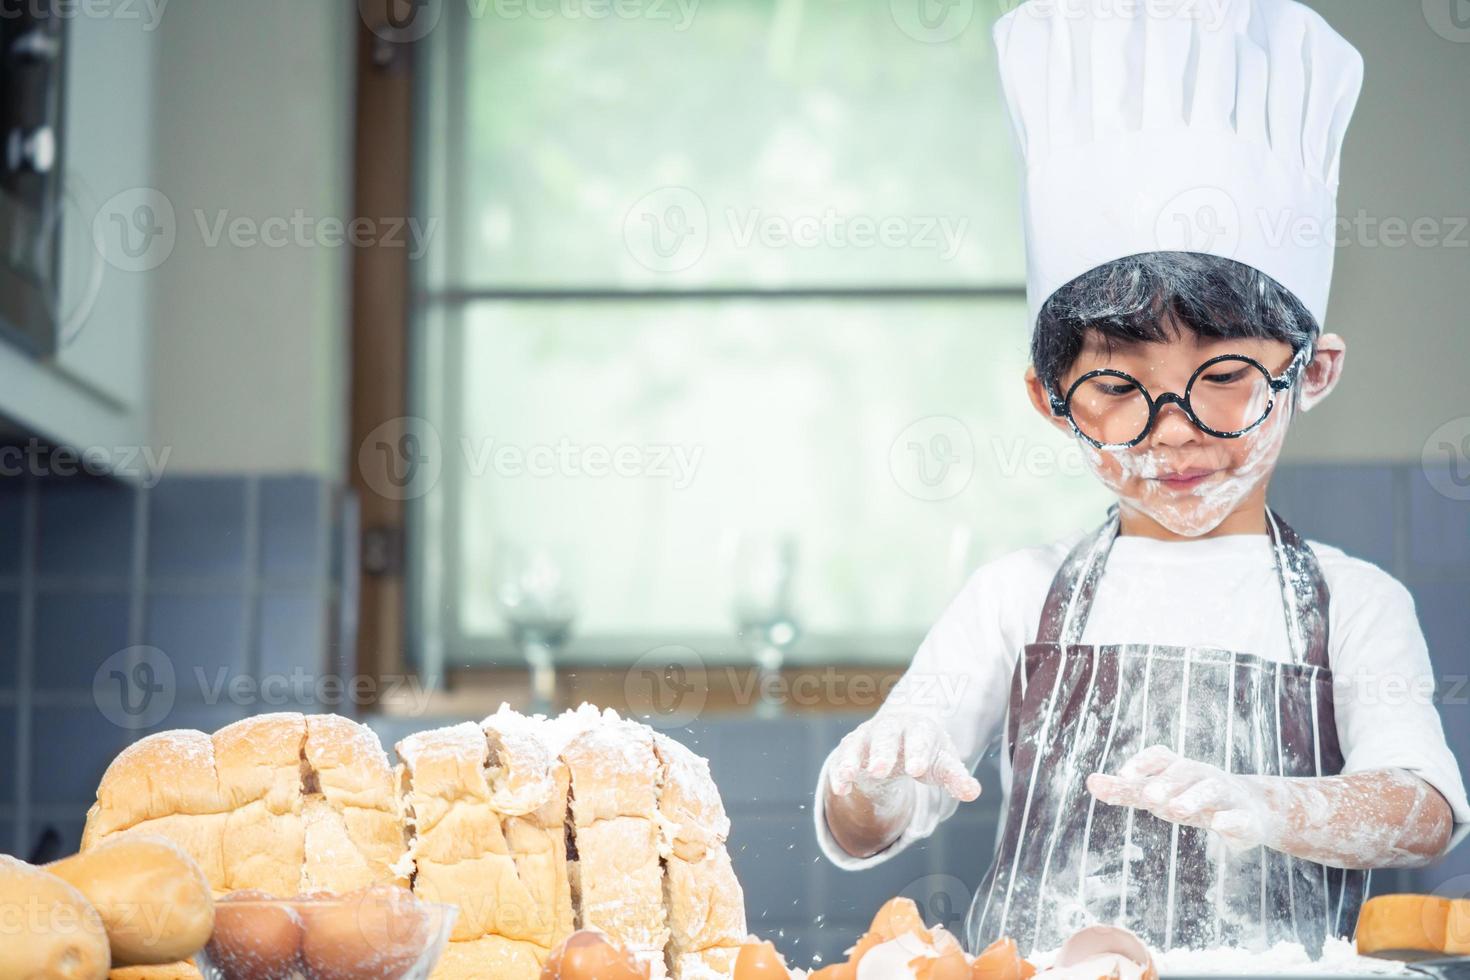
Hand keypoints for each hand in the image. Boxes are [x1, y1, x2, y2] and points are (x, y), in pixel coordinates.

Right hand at [828, 712, 981, 802]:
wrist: (900, 730)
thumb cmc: (926, 751)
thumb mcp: (942, 763)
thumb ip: (955, 777)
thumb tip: (973, 792)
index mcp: (919, 729)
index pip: (920, 739)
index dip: (918, 752)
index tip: (917, 770)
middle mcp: (890, 728)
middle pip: (885, 737)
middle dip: (881, 752)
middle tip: (879, 770)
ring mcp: (867, 737)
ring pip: (857, 744)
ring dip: (852, 759)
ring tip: (849, 776)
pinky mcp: (850, 748)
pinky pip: (841, 758)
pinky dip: (839, 772)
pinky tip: (840, 789)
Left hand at [1086, 745, 1280, 849]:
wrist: (1252, 810)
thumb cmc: (1193, 799)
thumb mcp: (1160, 794)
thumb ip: (1126, 790)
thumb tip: (1090, 782)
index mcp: (1180, 769)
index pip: (1160, 756)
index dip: (1143, 762)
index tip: (1124, 774)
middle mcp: (1203, 776)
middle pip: (1185, 771)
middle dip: (1166, 782)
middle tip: (1148, 798)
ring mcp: (1227, 796)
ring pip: (1212, 789)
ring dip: (1193, 798)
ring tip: (1176, 810)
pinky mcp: (1247, 820)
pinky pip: (1241, 818)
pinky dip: (1230, 820)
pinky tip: (1219, 825)